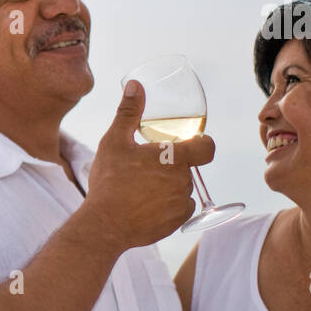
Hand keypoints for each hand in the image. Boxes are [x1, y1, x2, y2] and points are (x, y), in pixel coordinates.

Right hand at [84, 81, 214, 249]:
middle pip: (187, 168)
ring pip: (181, 189)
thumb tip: (135, 85)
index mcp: (174, 158)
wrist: (104, 225)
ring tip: (140, 189)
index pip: (207, 147)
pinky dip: (167, 206)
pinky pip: (179, 210)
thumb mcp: (114, 142)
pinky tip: (145, 205)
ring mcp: (181, 204)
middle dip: (171, 166)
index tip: (190, 144)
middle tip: (145, 169)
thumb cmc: (109, 182)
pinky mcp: (176, 223)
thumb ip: (129, 112)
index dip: (202, 143)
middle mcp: (183, 181)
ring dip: (168, 186)